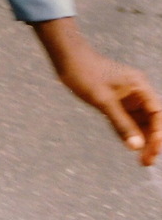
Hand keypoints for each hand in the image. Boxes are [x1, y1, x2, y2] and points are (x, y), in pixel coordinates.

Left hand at [34, 18, 161, 166]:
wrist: (67, 58)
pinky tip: (129, 146)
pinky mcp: (116, 102)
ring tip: (142, 161)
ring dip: (142, 140)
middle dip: (152, 141)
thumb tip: (137, 146)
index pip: (157, 113)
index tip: (153, 149)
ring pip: (141, 123)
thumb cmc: (85, 73)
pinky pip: (128, 121)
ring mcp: (127, 98)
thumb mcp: (103, 101)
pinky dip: (130, 134)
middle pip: (152, 120)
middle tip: (146, 161)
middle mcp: (137, 92)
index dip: (159, 133)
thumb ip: (121, 124)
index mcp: (139, 86)